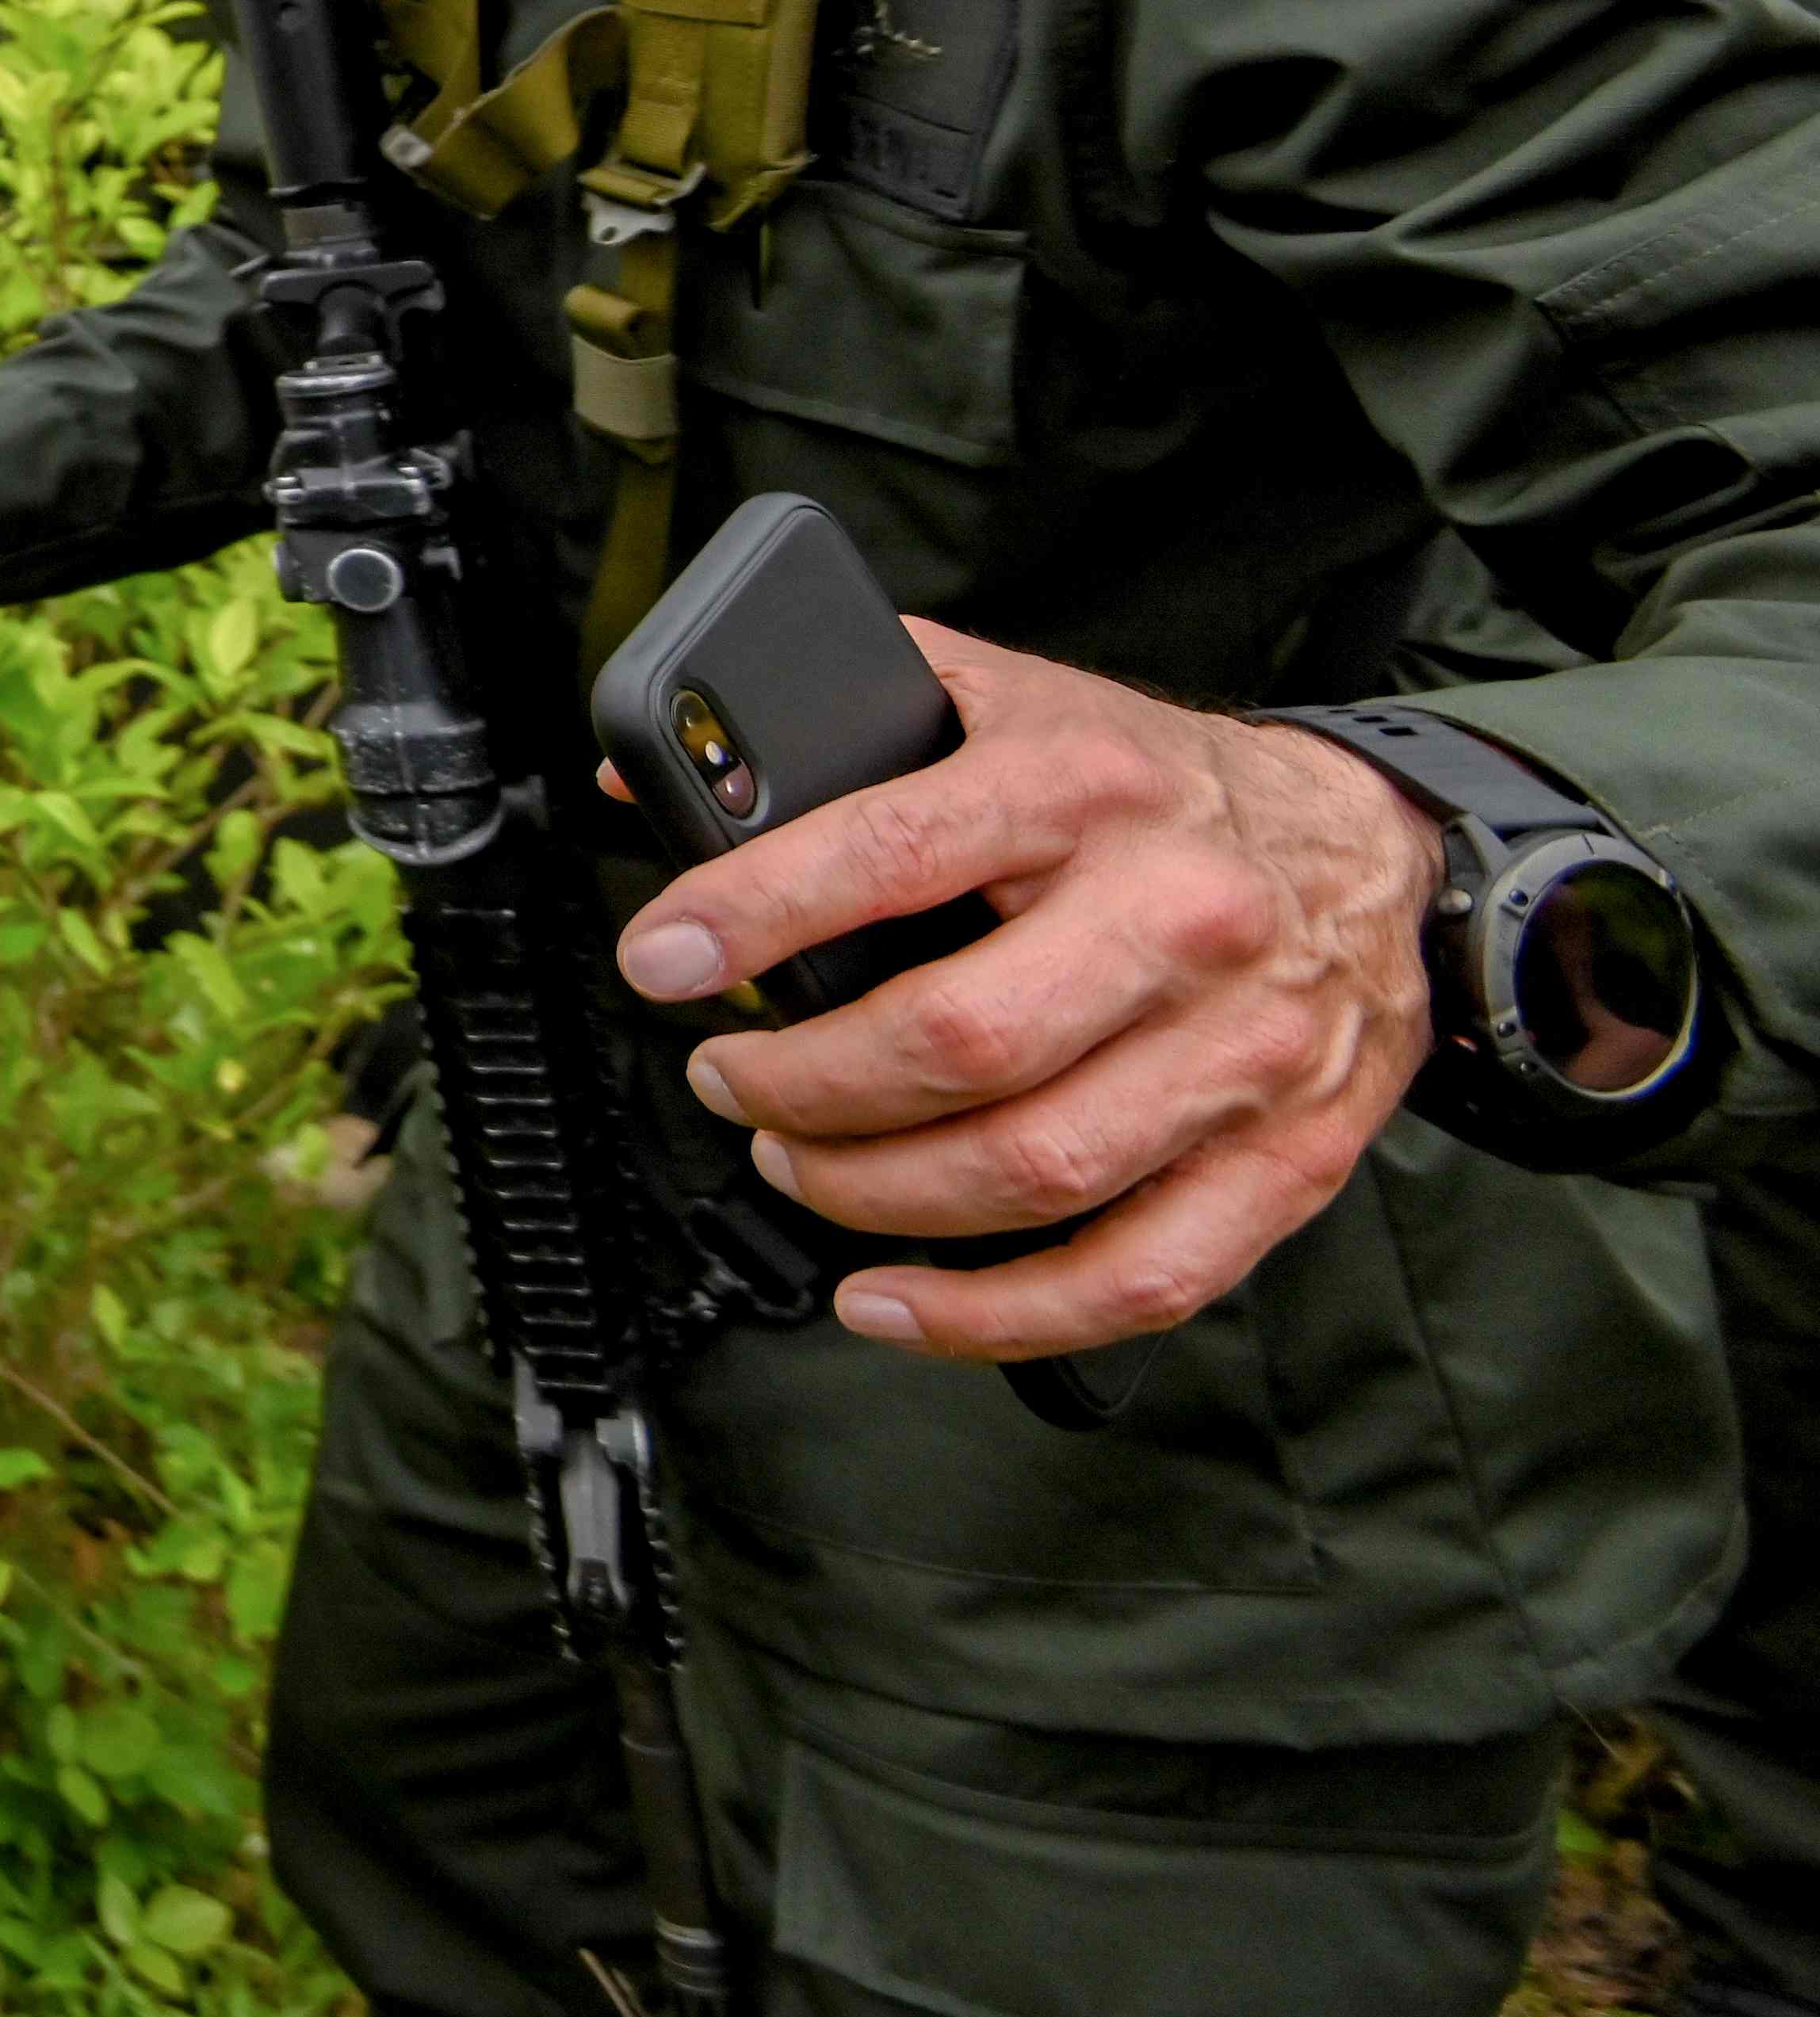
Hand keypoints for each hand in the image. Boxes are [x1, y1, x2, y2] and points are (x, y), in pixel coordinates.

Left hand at [632, 620, 1431, 1364]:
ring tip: (793, 1163)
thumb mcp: (1003, 700)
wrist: (1373, 843)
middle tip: (730, 1081)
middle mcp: (1177, 916)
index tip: (660, 959)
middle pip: (959, 1042)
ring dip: (874, 1195)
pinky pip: (1138, 1276)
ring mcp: (1242, 1049)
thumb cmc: (1152, 786)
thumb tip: (644, 780)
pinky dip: (996, 1317)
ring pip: (1033, 1169)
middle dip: (804, 1084)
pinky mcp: (1290, 1157)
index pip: (893, 852)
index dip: (754, 915)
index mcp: (1085, 786)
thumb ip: (836, 720)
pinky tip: (892, 1301)